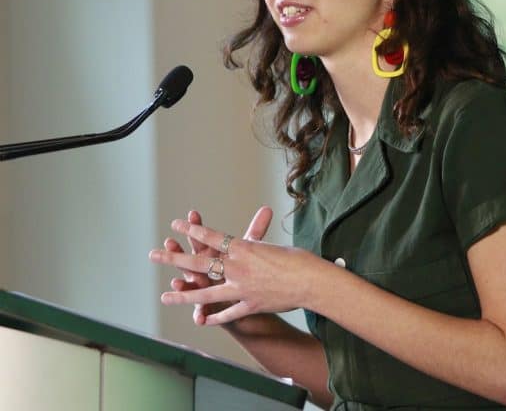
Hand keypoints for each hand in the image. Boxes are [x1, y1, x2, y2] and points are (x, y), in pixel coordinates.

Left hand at [150, 207, 324, 325]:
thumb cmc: (299, 260)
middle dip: (175, 258)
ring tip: (166, 294)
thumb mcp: (275, 247)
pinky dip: (215, 316)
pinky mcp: (250, 305)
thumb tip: (248, 244)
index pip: (212, 237)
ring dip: (184, 294)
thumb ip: (257, 247)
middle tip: (155, 254)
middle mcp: (238, 267)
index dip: (193, 230)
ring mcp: (241, 289)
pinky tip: (202, 319)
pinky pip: (228, 313)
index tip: (177, 224)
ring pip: (206, 292)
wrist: (312, 281)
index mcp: (244, 248)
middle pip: (199, 262)